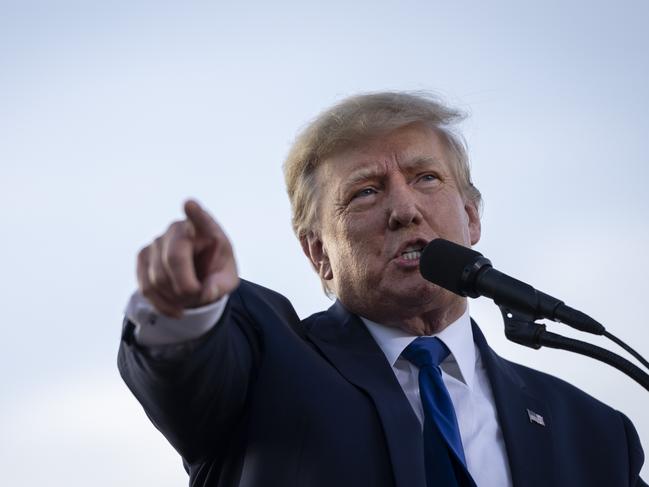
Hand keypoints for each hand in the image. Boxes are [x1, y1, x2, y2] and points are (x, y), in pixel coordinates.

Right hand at [136, 199, 238, 317]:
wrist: (198, 277)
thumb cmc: (215, 271)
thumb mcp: (227, 280)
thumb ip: (220, 285)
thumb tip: (205, 292)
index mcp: (206, 229)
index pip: (201, 219)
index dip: (195, 213)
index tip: (190, 205)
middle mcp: (178, 229)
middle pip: (174, 258)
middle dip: (186, 287)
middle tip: (198, 296)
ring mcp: (157, 241)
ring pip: (158, 277)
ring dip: (175, 298)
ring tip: (189, 299)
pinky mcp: (143, 256)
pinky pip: (146, 286)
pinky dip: (161, 304)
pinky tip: (175, 309)